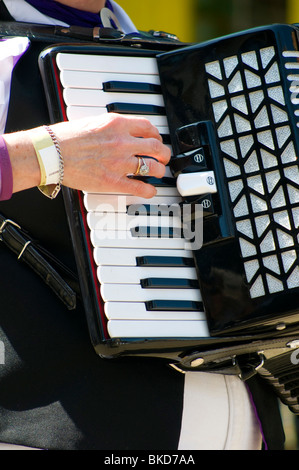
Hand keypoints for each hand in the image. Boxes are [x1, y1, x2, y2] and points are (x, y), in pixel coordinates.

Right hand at [4, 113, 170, 197]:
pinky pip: (140, 187)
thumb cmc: (66, 138)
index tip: (156, 139)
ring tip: (158, 173)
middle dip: (163, 154)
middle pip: (156, 147)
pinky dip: (149, 191)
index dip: (156, 134)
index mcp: (117, 124)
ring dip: (159, 171)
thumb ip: (112, 127)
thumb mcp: (93, 122)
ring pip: (153, 167)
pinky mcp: (113, 181)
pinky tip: (149, 191)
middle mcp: (122, 142)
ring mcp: (119, 162)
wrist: (51, 153)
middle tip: (163, 158)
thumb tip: (123, 131)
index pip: (148, 127)